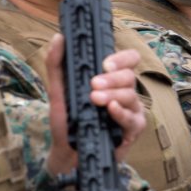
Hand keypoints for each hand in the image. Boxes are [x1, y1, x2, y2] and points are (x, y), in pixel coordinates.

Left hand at [44, 36, 146, 175]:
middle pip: (130, 76)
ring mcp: (131, 110)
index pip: (129, 59)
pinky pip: (133, 118)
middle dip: (112, 78)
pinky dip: (121, 113)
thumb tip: (58, 38)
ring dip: (112, 95)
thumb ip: (57, 64)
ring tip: (94, 99)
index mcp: (112, 78)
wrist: (67, 153)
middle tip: (93, 85)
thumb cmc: (68, 120)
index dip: (121, 58)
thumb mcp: (58, 91)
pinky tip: (111, 110)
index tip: (104, 63)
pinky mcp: (133, 129)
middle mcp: (125, 91)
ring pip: (131, 95)